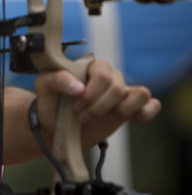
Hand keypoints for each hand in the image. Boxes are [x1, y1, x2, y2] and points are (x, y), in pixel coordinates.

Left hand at [34, 59, 160, 145]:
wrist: (55, 127)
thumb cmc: (50, 103)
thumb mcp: (43, 86)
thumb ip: (56, 79)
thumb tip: (78, 88)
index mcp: (92, 67)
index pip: (103, 73)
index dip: (92, 92)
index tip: (76, 105)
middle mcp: (110, 77)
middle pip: (118, 87)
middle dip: (99, 105)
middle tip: (82, 116)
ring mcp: (122, 93)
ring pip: (139, 94)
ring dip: (120, 110)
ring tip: (102, 118)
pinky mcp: (130, 110)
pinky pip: (152, 105)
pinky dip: (145, 112)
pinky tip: (129, 118)